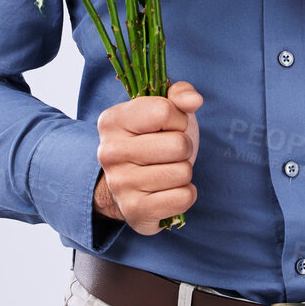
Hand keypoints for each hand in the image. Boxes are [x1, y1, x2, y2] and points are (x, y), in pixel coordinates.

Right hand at [92, 79, 202, 234]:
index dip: (178, 118)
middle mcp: (109, 153)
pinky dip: (185, 193)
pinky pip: (183, 198)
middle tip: (169, 152)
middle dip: (184, 147)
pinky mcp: (136, 211)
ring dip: (183, 171)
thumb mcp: (164, 108)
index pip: (164, 111)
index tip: (169, 126)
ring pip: (183, 172)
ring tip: (166, 170)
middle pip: (178, 144)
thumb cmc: (152, 139)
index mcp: (112, 121)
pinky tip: (168, 190)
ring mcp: (120, 185)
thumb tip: (194, 100)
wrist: (130, 183)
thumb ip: (179, 94)